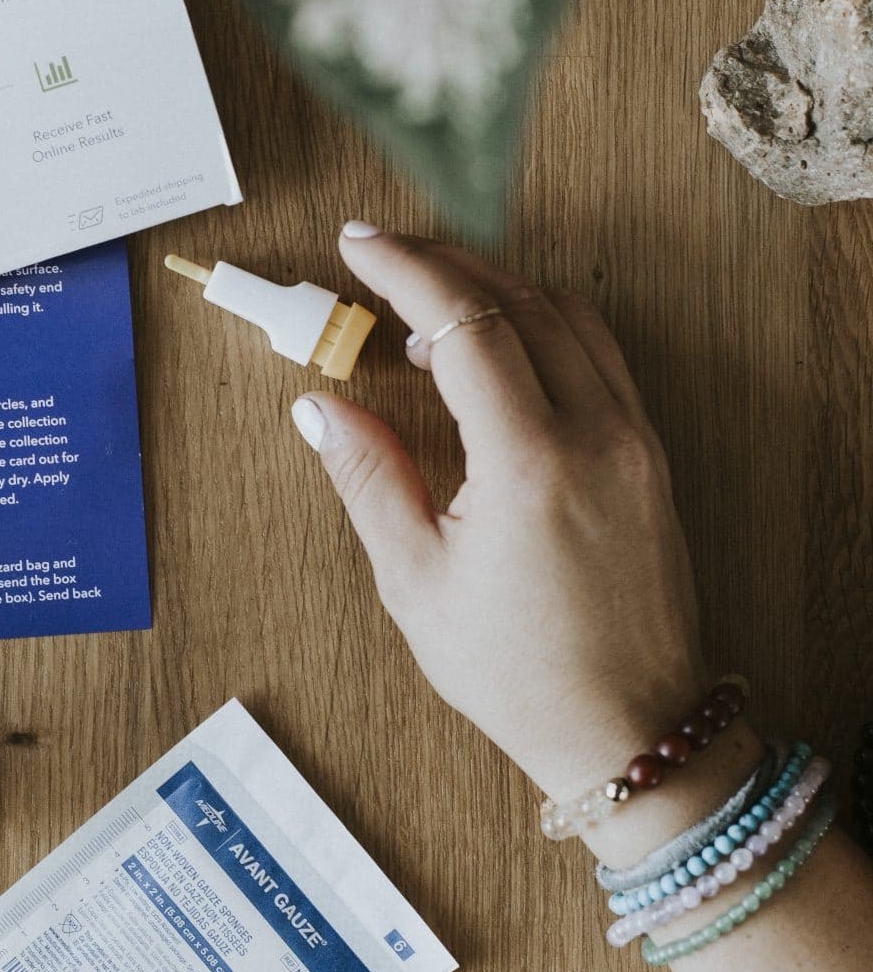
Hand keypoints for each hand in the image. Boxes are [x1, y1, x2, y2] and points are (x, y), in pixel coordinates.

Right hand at [292, 228, 751, 848]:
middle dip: (445, 263)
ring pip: (570, 316)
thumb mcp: (417, 582)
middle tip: (381, 254)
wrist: (629, 727)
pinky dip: (543, 324)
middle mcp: (597, 435)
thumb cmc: (520, 672)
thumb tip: (320, 404)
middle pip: (520, 300)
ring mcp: (635, 440)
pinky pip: (599, 353)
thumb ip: (368, 476)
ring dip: (498, 287)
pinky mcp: (650, 455)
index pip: (465, 324)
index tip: (357, 244)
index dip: (405, 269)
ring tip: (429, 301)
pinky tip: (495, 347)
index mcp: (531, 464)